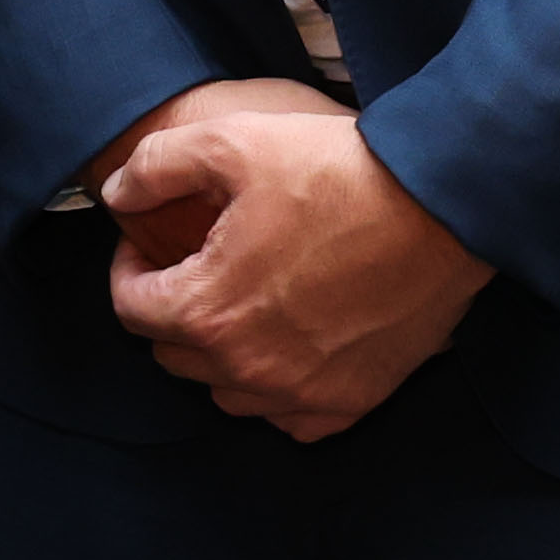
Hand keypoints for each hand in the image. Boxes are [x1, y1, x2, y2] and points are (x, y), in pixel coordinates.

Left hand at [97, 85, 492, 438]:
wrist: (441, 204)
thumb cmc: (337, 170)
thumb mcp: (232, 141)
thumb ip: (156, 166)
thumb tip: (118, 192)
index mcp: (206, 308)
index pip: (131, 309)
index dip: (129, 270)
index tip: (148, 247)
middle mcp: (246, 367)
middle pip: (175, 355)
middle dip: (173, 311)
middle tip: (197, 269)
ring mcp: (301, 392)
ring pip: (227, 392)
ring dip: (222, 355)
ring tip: (244, 305)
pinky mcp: (351, 400)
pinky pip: (290, 418)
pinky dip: (279, 390)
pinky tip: (292, 346)